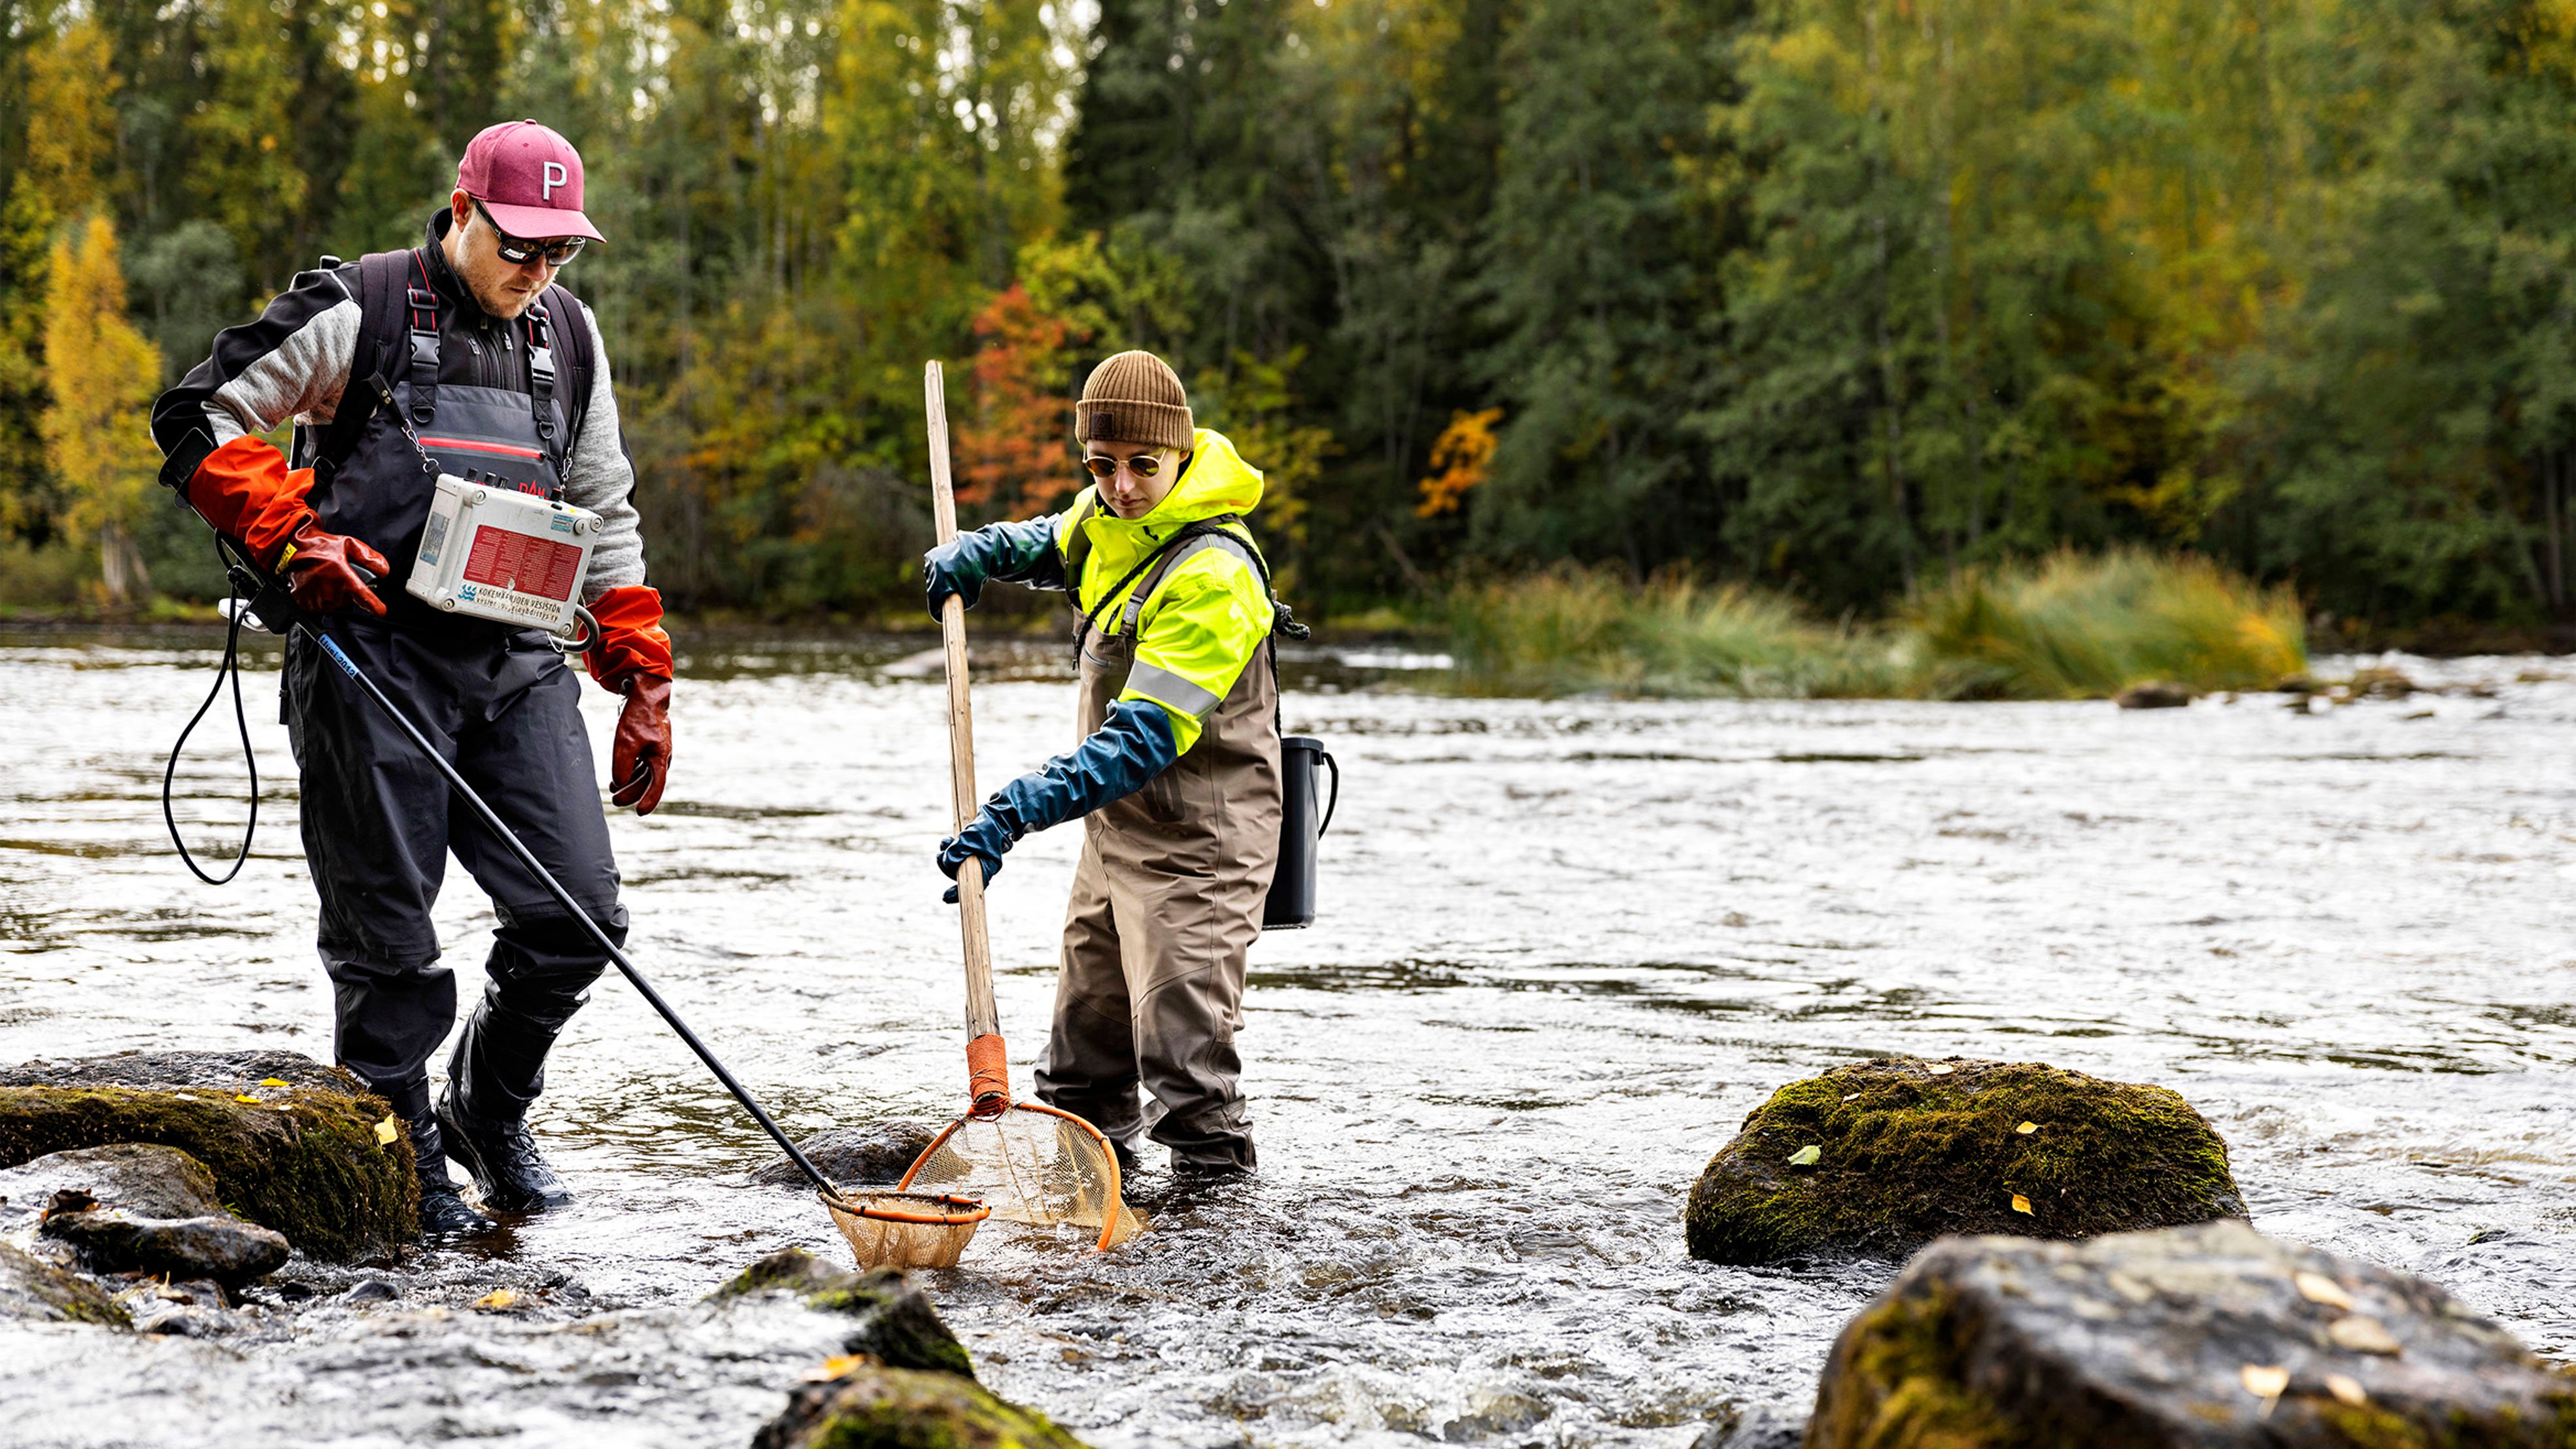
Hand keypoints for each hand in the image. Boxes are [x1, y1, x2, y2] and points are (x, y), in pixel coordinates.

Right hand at [279, 517, 388, 616]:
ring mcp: (317, 600)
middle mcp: (331, 592)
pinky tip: (318, 585)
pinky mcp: (306, 604)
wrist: (292, 548)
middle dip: (348, 591)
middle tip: (339, 575)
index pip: (365, 599)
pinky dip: (322, 598)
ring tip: (327, 578)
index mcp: (344, 579)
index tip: (380, 611)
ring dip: (335, 595)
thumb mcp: (349, 545)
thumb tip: (384, 571)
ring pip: (336, 604)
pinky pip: (321, 606)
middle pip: (349, 601)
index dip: (375, 607)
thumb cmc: (319, 546)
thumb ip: (369, 558)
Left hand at [612, 676, 671, 814]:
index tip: (639, 813)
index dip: (649, 800)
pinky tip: (617, 779)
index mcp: (661, 756)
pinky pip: (641, 765)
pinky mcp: (648, 744)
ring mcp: (655, 750)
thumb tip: (619, 784)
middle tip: (615, 802)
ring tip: (613, 792)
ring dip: (630, 784)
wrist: (644, 694)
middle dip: (632, 793)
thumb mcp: (625, 742)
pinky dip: (630, 773)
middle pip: (648, 781)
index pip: (657, 785)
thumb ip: (622, 766)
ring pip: (644, 774)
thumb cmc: (637, 717)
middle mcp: (661, 755)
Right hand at [922, 536, 986, 621]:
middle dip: (939, 597)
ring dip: (937, 585)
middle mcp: (935, 568)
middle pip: (931, 590)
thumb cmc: (977, 577)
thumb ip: (956, 605)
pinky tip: (948, 573)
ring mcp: (932, 560)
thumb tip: (945, 613)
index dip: (936, 611)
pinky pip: (931, 570)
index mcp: (943, 578)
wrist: (980, 552)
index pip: (934, 600)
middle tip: (947, 600)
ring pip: (931, 580)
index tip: (939, 617)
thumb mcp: (970, 597)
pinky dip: (937, 574)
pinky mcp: (932, 555)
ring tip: (951, 583)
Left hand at [937, 808, 1013, 902]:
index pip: (973, 886)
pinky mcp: (971, 850)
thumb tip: (946, 861)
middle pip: (958, 873)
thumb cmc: (988, 827)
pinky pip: (956, 854)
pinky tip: (948, 839)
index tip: (944, 898)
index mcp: (987, 867)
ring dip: (946, 853)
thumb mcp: (972, 837)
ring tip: (945, 841)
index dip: (958, 893)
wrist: (999, 815)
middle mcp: (981, 866)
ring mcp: (976, 858)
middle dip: (946, 863)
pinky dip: (949, 848)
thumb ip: (958, 849)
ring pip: (955, 862)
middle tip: (941, 852)